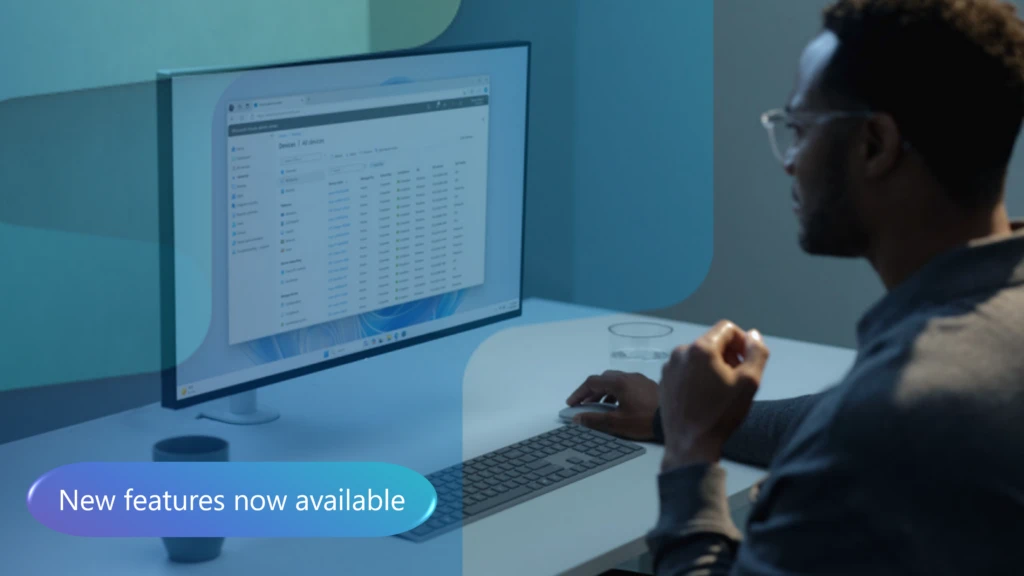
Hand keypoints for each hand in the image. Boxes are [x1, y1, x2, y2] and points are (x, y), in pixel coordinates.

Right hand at [565, 371, 658, 439]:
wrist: (672, 420)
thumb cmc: (644, 420)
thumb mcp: (616, 422)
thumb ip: (594, 420)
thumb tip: (577, 418)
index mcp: (619, 382)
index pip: (592, 382)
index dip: (578, 393)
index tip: (571, 404)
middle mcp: (629, 376)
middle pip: (603, 379)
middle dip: (590, 391)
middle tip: (583, 404)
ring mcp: (640, 379)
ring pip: (615, 381)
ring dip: (603, 392)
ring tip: (599, 406)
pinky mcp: (648, 385)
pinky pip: (626, 384)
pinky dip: (616, 392)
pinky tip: (618, 405)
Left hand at [659, 321, 768, 470]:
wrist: (690, 443)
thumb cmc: (720, 414)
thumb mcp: (750, 383)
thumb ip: (757, 353)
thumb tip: (753, 336)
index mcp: (701, 348)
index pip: (727, 328)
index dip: (742, 342)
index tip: (746, 362)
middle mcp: (681, 352)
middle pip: (712, 341)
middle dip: (728, 355)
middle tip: (736, 379)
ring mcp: (669, 367)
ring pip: (698, 356)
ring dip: (712, 366)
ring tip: (720, 390)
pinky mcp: (664, 381)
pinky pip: (685, 369)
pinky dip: (697, 376)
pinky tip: (704, 396)